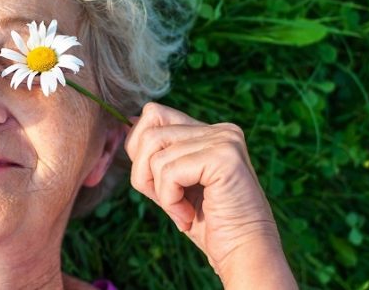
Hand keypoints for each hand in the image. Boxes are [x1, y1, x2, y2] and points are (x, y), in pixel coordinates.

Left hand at [125, 102, 295, 288]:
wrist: (241, 254)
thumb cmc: (206, 223)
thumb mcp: (171, 181)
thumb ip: (154, 152)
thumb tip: (127, 121)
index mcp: (208, 131)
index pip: (153, 115)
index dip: (141, 152)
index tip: (159, 184)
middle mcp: (220, 129)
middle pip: (148, 133)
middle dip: (145, 174)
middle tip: (169, 201)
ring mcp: (225, 139)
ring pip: (155, 154)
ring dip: (160, 192)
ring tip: (182, 210)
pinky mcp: (224, 156)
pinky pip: (169, 171)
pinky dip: (170, 200)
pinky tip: (188, 216)